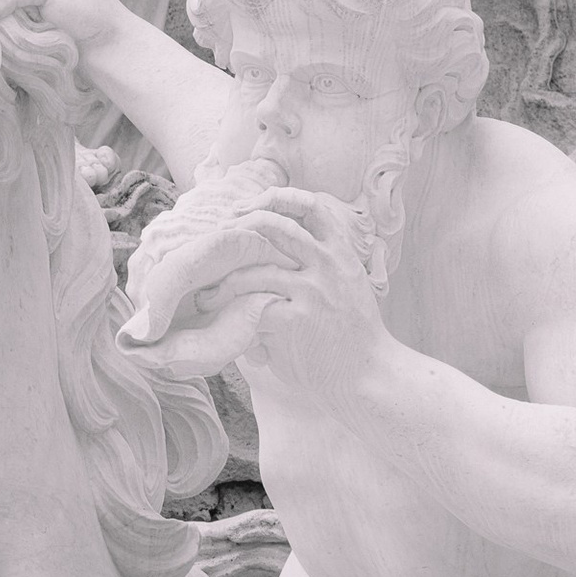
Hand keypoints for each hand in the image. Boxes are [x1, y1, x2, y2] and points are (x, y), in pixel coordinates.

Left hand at [229, 188, 393, 400]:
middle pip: (275, 224)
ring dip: (221, 285)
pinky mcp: (296, 320)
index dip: (276, 199)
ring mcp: (313, 291)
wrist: (369, 377)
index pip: (310, 206)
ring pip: (253, 270)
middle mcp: (328, 265)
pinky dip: (233, 316)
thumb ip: (314, 267)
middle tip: (213, 246)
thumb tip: (266, 251)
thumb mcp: (344, 289)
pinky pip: (251, 307)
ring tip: (206, 297)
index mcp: (340, 253)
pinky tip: (225, 327)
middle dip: (237, 230)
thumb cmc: (349, 336)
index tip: (247, 209)